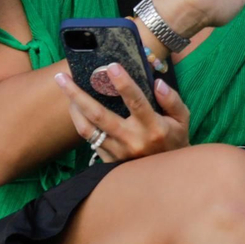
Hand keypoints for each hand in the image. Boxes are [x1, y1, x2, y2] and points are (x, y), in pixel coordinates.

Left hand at [55, 65, 190, 162]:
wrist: (167, 177)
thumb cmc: (175, 140)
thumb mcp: (182, 119)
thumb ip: (172, 100)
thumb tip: (157, 83)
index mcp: (153, 127)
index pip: (136, 102)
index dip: (123, 83)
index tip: (111, 66)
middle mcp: (132, 140)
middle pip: (99, 115)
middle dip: (78, 94)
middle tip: (62, 77)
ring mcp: (118, 152)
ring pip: (87, 130)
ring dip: (73, 108)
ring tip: (65, 89)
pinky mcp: (109, 161)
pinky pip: (89, 140)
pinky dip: (80, 123)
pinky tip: (76, 108)